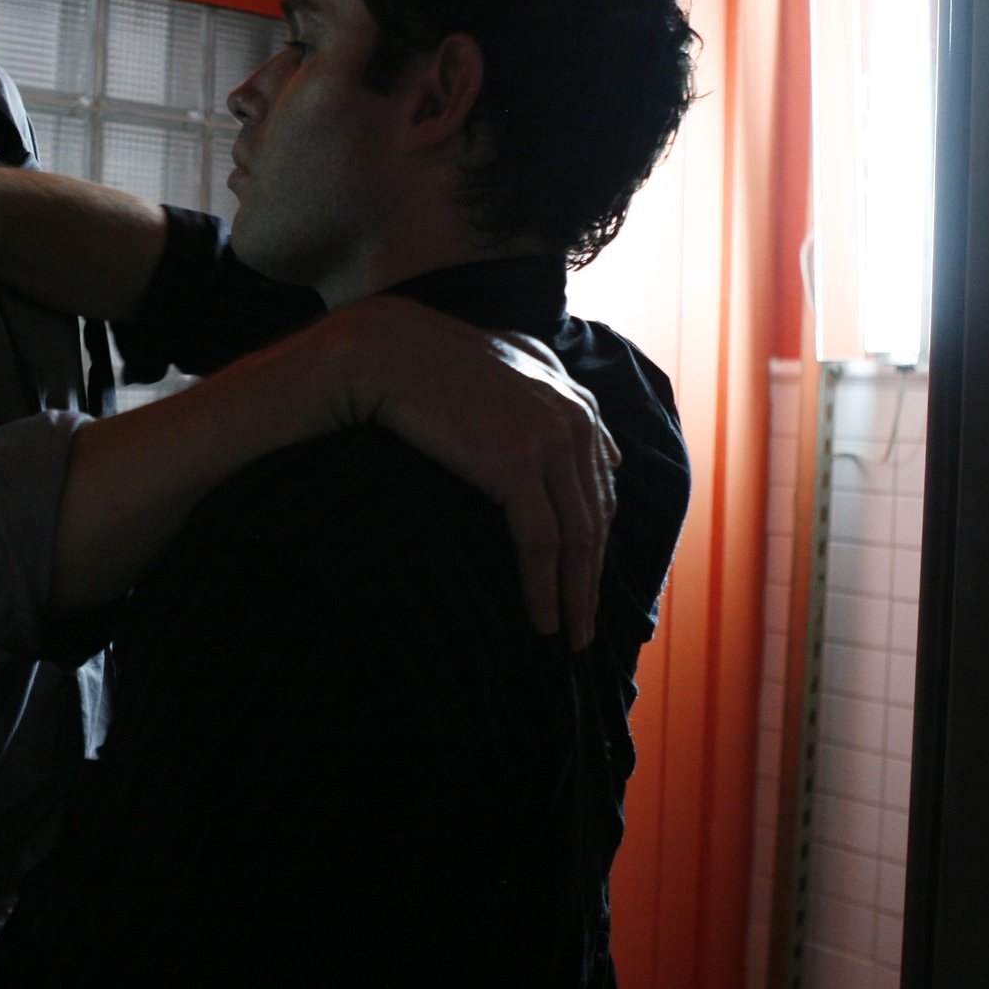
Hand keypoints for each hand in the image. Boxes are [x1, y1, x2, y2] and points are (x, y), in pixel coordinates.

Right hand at [323, 297, 618, 648]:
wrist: (386, 352)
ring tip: (569, 636)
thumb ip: (554, 395)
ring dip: (575, 596)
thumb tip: (602, 448)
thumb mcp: (508, 367)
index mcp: (576, 399)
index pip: (601, 486)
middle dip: (593, 578)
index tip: (587, 580)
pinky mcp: (518, 465)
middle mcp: (575, 419)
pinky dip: (544, 588)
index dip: (597, 540)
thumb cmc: (432, 362)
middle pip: (596, 518)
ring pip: (577, 538)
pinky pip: (542, 543)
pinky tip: (541, 621)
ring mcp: (551, 441)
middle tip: (586, 626)